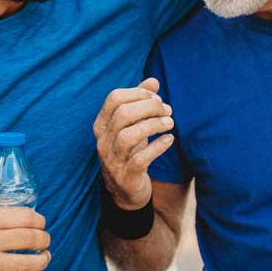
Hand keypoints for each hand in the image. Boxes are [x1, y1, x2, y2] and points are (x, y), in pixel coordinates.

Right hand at [0, 203, 50, 270]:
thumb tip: (28, 211)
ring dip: (43, 260)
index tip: (40, 223)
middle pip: (30, 240)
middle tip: (44, 240)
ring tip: (44, 256)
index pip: (26, 218)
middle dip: (44, 239)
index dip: (40, 221)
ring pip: (27, 265)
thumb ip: (0, 209)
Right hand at [94, 78, 174, 208]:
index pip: (114, 99)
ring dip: (153, 125)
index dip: (137, 93)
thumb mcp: (133, 126)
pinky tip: (169, 139)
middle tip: (168, 110)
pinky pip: (140, 159)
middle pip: (122, 115)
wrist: (126, 190)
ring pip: (128, 136)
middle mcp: (103, 141)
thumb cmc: (130, 151)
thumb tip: (153, 81)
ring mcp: (112, 160)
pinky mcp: (125, 176)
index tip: (156, 97)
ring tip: (170, 123)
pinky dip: (157, 146)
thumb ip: (140, 102)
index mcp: (102, 125)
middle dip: (149, 108)